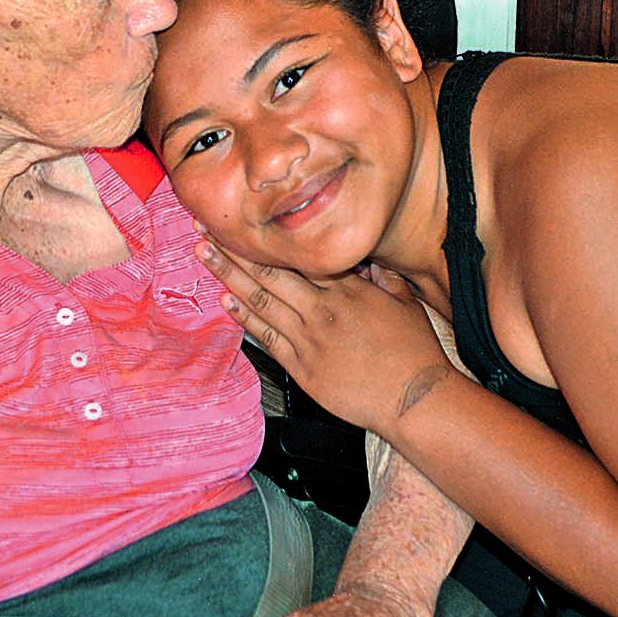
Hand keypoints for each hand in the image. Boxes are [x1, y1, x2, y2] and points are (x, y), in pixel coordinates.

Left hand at [200, 242, 452, 435]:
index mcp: (347, 289)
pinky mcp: (302, 367)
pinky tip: (225, 300)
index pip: (299, 254)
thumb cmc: (414, 352)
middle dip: (235, 247)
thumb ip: (382, 279)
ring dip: (229, 275)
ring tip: (203, 253)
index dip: (268, 236)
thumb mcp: (404, 302)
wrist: (413, 398)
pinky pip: (266, 337)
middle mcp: (322, 308)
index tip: (246, 218)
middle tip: (206, 225)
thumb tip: (367, 263)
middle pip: (270, 271)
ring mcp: (309, 338)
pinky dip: (244, 317)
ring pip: (261, 299)